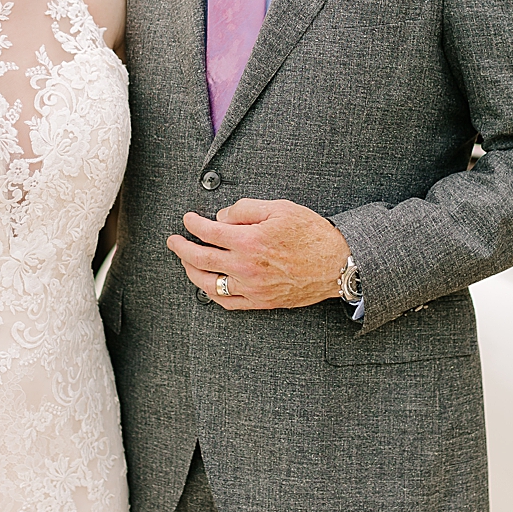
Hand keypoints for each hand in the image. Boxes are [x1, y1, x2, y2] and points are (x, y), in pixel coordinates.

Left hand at [167, 198, 349, 309]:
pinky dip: (211, 294)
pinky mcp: (261, 302)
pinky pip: (227, 302)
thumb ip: (244, 209)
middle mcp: (246, 267)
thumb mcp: (279, 208)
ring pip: (208, 284)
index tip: (187, 219)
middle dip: (180, 248)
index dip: (192, 224)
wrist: (339, 264)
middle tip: (173, 241)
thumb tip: (220, 217)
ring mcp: (252, 287)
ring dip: (190, 271)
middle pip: (199, 259)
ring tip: (185, 261)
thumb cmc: (312, 234)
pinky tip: (206, 285)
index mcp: (250, 241)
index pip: (207, 232)